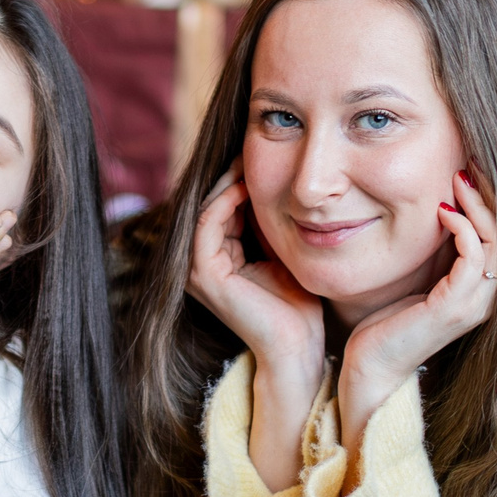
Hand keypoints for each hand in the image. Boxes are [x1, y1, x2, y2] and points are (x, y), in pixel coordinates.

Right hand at [185, 166, 325, 377]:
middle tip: (251, 149)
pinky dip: (225, 201)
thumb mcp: (283, 252)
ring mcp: (197, 270)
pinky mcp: (204, 274)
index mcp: (217, 258)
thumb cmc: (298, 306)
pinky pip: (208, 224)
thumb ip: (271, 225)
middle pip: (209, 203)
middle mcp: (200, 263)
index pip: (221, 207)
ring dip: (227, 183)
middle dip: (230, 175)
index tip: (263, 157)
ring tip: (249, 163)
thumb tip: (280, 185)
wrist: (299, 347)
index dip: (239, 180)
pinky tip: (247, 186)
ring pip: (205, 209)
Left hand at [336, 169, 496, 447]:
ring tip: (458, 179)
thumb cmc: (388, 322)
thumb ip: (438, 251)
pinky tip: (442, 211)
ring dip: (479, 207)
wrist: (369, 366)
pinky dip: (463, 229)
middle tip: (470, 163)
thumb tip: (441, 206)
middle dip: (493, 196)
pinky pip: (474, 259)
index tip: (473, 168)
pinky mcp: (454, 309)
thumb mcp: (419, 277)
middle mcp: (488, 298)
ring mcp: (475, 305)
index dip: (495, 201)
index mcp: (483, 290)